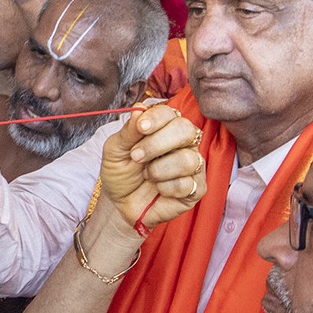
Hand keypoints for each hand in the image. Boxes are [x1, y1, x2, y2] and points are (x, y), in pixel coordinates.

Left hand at [99, 104, 205, 230]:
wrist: (120, 203)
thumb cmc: (120, 173)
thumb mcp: (114, 150)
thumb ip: (128, 131)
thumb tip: (139, 109)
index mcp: (163, 128)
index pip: (170, 113)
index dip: (157, 118)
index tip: (141, 127)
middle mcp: (182, 143)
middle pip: (185, 130)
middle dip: (157, 144)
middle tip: (136, 157)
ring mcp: (193, 164)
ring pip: (188, 159)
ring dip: (159, 169)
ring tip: (146, 175)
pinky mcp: (197, 188)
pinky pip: (187, 184)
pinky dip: (166, 188)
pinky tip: (158, 189)